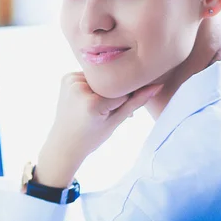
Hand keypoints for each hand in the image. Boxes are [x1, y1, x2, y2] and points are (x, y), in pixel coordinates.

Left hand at [36, 73, 161, 187]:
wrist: (63, 143)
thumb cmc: (91, 138)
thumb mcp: (115, 122)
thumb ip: (136, 102)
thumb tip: (157, 86)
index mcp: (92, 102)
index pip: (122, 90)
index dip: (128, 97)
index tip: (127, 108)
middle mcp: (78, 87)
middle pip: (110, 82)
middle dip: (116, 91)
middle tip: (110, 110)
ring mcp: (70, 81)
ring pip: (100, 78)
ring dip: (104, 87)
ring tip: (99, 106)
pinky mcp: (66, 78)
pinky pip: (88, 77)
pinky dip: (93, 85)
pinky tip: (88, 99)